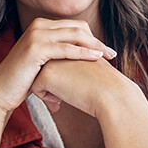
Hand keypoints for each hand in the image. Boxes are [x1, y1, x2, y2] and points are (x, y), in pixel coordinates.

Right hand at [0, 18, 115, 116]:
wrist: (1, 92)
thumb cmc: (24, 81)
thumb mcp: (44, 64)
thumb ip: (59, 56)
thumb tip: (83, 58)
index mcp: (42, 26)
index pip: (74, 26)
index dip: (92, 37)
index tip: (105, 51)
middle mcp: (39, 26)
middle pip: (77, 28)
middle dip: (97, 41)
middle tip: (111, 54)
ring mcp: (36, 35)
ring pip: (74, 35)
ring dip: (94, 46)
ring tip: (108, 57)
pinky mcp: (35, 49)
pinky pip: (66, 48)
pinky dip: (83, 53)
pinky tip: (95, 59)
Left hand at [31, 57, 147, 147]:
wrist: (111, 94)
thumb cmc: (105, 86)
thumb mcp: (89, 68)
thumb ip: (74, 66)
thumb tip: (62, 77)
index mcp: (73, 44)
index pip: (56, 60)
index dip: (59, 76)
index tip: (66, 89)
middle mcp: (61, 48)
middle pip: (44, 66)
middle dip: (48, 83)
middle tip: (57, 99)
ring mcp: (52, 59)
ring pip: (37, 76)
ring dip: (46, 90)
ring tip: (58, 101)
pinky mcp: (47, 74)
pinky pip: (36, 88)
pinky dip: (45, 98)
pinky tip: (58, 103)